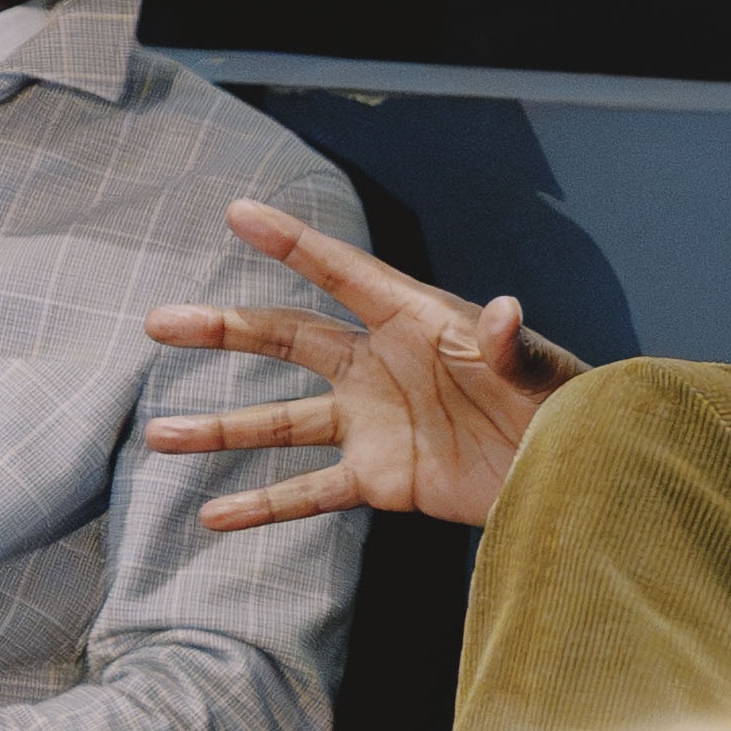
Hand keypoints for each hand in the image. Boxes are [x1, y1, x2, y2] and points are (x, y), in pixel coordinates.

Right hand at [145, 199, 585, 530]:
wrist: (571, 471)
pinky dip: (263, 504)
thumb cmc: (562, 404)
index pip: (342, 273)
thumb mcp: (539, 371)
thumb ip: (515, 345)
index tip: (239, 213)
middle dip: (224, 330)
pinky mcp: (380, 479)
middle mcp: (379, 365)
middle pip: (287, 339)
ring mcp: (372, 422)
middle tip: (160, 322)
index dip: (293, 243)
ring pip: (281, 422)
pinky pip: (310, 492)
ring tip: (159, 434)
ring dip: (220, 428)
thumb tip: (507, 311)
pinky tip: (214, 516)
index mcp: (413, 321)